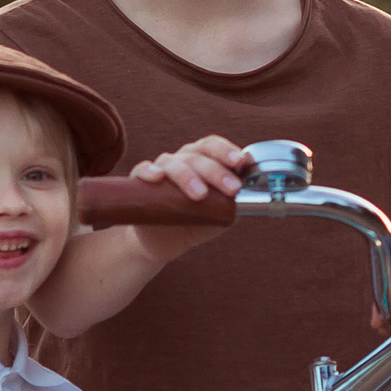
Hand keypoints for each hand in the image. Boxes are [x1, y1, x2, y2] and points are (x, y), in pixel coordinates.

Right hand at [126, 137, 247, 262]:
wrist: (163, 243)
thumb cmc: (193, 222)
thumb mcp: (218, 215)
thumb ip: (233, 204)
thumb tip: (250, 200)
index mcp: (201, 161)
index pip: (213, 147)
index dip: (227, 151)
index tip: (241, 162)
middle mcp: (181, 160)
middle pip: (198, 157)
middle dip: (217, 172)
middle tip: (232, 189)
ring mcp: (161, 170)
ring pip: (173, 163)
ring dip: (188, 176)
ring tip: (200, 195)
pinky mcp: (140, 184)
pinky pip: (142, 170)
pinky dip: (149, 171)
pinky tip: (157, 177)